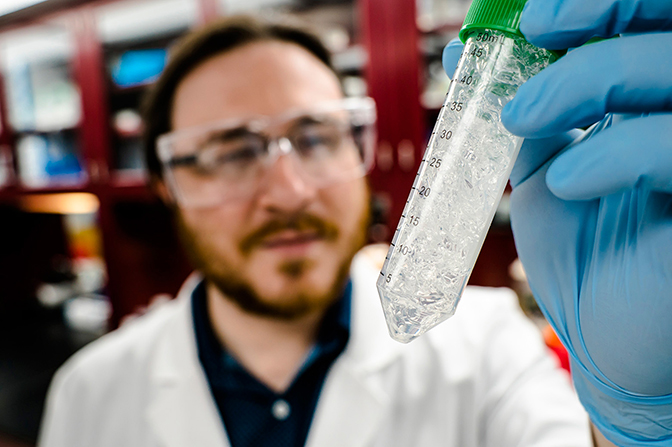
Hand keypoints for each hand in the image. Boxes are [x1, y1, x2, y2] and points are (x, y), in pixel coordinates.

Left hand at [442, 0, 671, 443]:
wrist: (603, 337)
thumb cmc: (583, 251)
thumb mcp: (542, 169)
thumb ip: (525, 112)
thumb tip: (470, 56)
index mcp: (658, 100)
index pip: (650, 17)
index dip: (604, 2)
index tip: (535, 20)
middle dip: (609, 11)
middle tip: (538, 33)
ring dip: (596, 75)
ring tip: (522, 118)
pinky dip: (622, 150)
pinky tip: (568, 179)